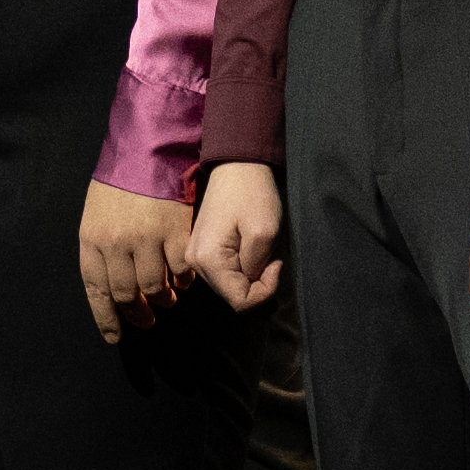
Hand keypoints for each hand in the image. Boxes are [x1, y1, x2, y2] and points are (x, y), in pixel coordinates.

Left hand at [71, 184, 188, 336]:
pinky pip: (181, 271)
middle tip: (147, 321)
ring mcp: (146, 238)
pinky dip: (184, 281)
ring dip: (163, 300)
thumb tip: (111, 287)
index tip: (116, 337)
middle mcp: (115, 243)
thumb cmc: (118, 183)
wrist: (146, 149)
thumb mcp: (95, 214)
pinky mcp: (174, 231)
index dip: (106, 319)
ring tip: (168, 300)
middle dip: (138, 315)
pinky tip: (184, 279)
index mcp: (91, 239)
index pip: (96, 292)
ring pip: (155, 288)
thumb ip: (100, 249)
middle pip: (127, 295)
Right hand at [182, 161, 286, 309]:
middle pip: (233, 297)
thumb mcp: (264, 233)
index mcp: (208, 261)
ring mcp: (195, 257)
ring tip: (260, 248)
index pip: (240, 303)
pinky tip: (250, 246)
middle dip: (258, 282)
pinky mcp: (201, 251)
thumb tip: (253, 283)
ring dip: (251, 274)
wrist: (237, 166)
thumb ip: (258, 269)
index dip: (265, 291)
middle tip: (270, 255)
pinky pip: (226, 273)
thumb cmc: (252, 194)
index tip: (275, 264)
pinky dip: (243, 266)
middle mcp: (194, 264)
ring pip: (230, 286)